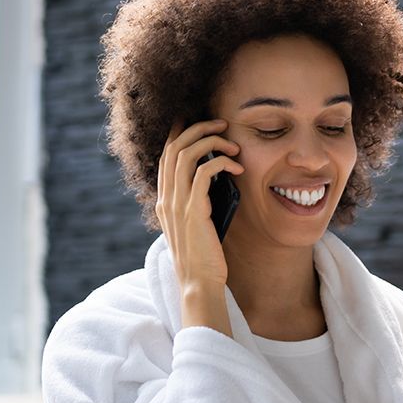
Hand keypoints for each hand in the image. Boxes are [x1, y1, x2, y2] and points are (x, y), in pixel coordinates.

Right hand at [156, 118, 243, 291]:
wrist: (199, 282)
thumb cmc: (205, 256)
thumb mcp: (199, 223)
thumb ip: (199, 201)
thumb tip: (217, 178)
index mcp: (165, 200)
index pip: (166, 155)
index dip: (180, 132)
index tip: (197, 120)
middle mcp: (166, 198)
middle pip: (173, 147)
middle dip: (197, 128)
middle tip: (221, 123)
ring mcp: (177, 204)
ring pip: (185, 154)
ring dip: (211, 141)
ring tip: (232, 141)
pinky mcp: (193, 211)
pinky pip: (203, 173)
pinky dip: (221, 163)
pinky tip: (237, 167)